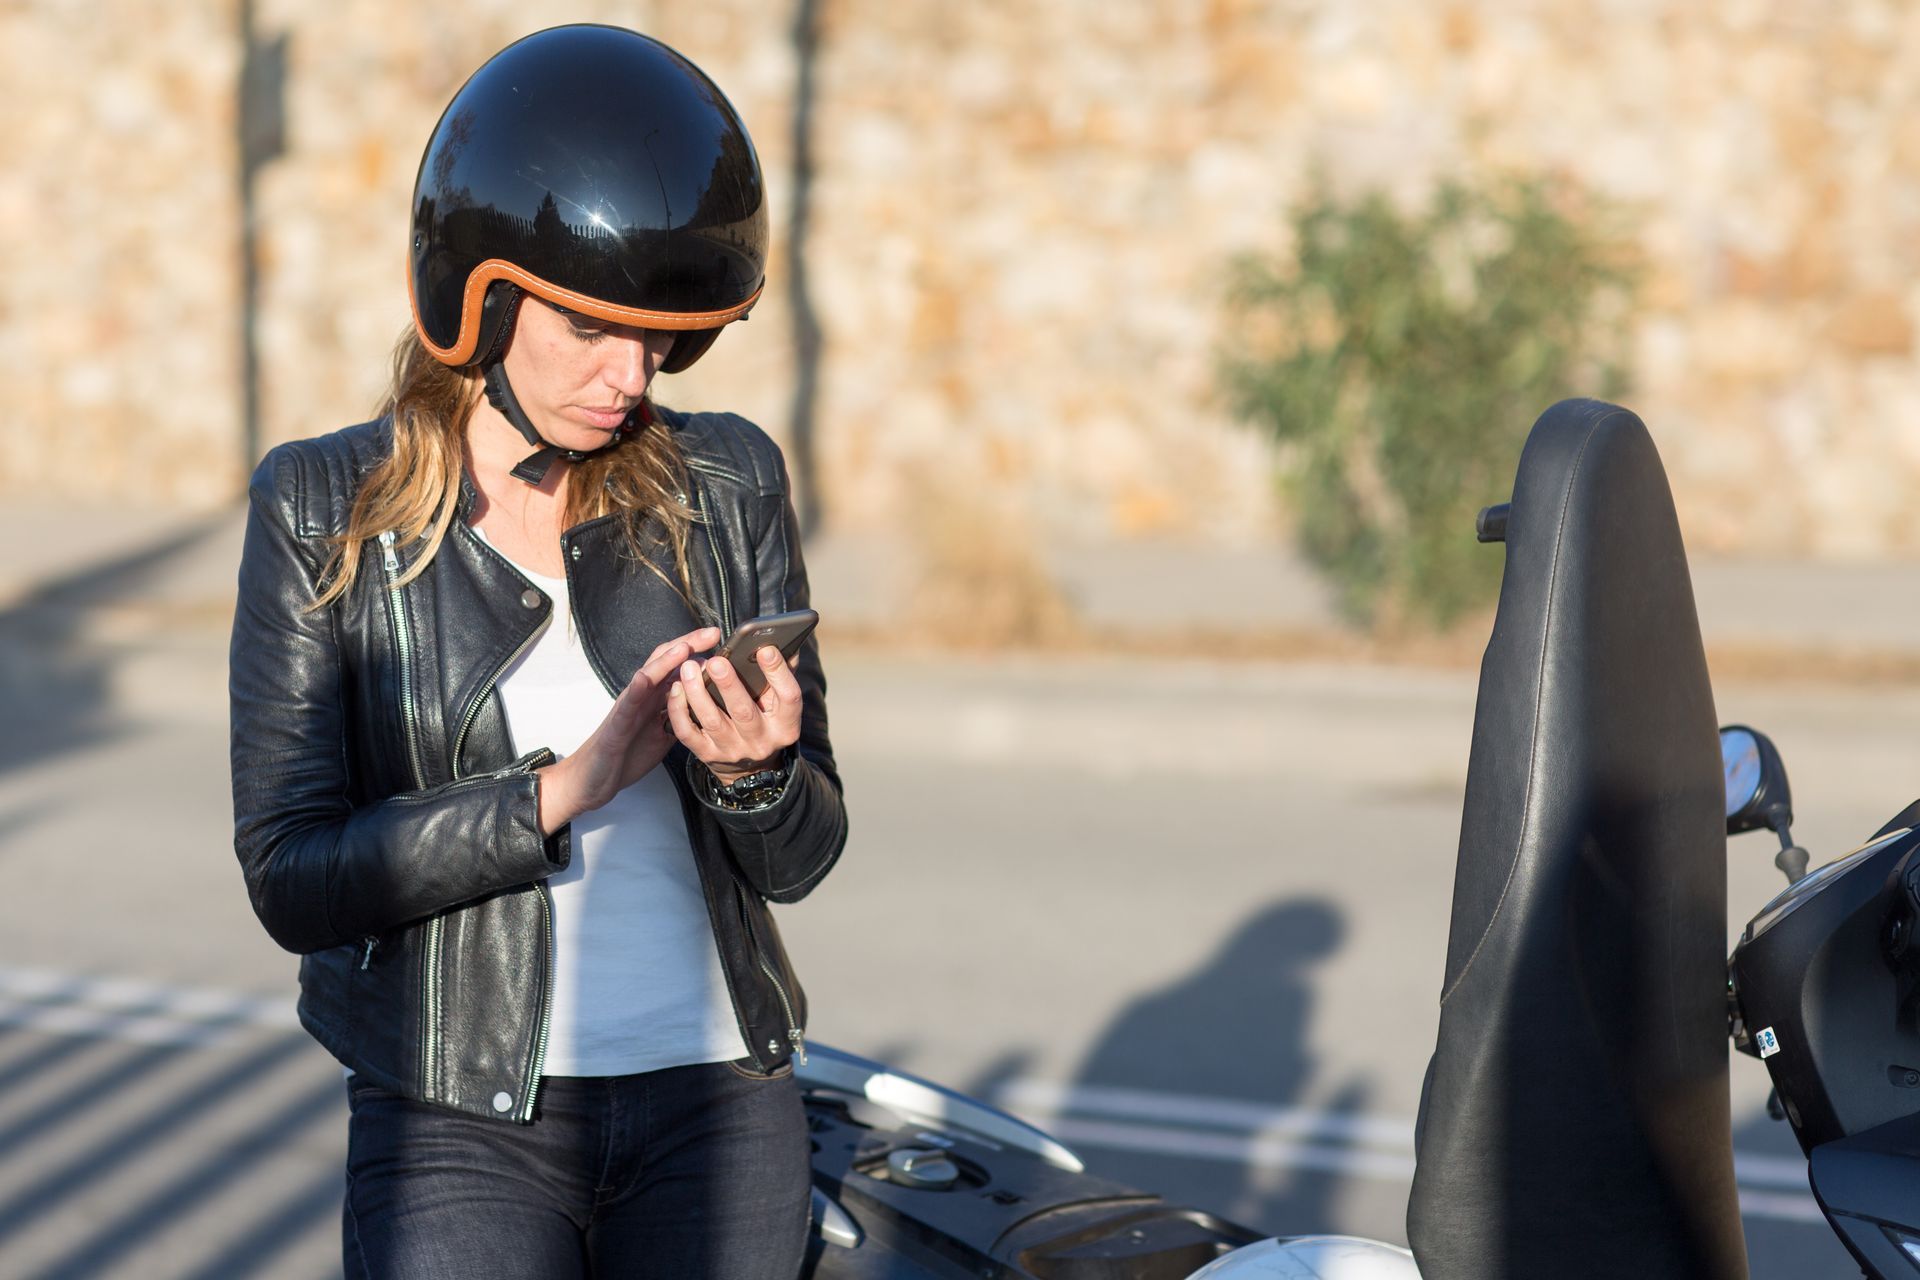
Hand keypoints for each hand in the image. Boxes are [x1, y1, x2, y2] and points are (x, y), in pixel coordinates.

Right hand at [535, 626, 722, 833]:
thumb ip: (682, 715)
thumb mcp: (664, 733)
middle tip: (712, 632)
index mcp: (655, 698)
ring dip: (665, 661)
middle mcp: (642, 696)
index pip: (678, 666)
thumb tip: (709, 705)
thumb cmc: (627, 753)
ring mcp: (628, 707)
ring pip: (646, 677)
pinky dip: (636, 689)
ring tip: (684, 647)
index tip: (722, 639)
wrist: (593, 778)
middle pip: (665, 661)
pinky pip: (626, 704)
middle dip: (688, 644)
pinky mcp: (616, 725)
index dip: (699, 651)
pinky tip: (645, 678)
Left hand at [667, 644, 802, 782]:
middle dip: (729, 684)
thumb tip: (780, 642)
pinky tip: (676, 688)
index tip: (765, 650)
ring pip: (712, 721)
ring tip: (690, 667)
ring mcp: (732, 750)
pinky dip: (679, 710)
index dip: (778, 673)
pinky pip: (688, 733)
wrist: (750, 767)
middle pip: (744, 711)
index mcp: (785, 725)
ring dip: (698, 692)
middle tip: (717, 661)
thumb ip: (782, 674)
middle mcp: (761, 741)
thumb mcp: (780, 703)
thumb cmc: (765, 720)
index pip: (788, 697)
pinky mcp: (708, 754)